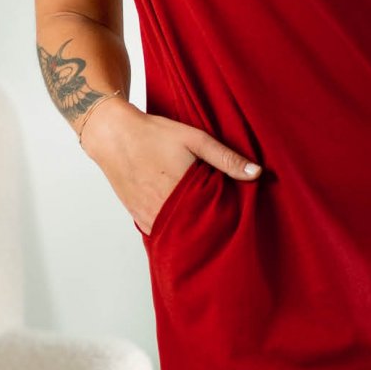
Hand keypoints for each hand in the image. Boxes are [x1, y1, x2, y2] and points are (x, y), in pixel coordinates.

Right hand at [80, 100, 261, 233]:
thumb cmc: (154, 134)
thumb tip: (257, 173)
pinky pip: (161, 233)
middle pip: (197, 231)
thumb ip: (227, 159)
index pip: (215, 220)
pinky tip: (185, 224)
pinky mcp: (139, 218)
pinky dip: (174, 231)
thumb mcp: (195, 139)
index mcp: (183, 194)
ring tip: (208, 225)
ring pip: (178, 236)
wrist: (113, 135)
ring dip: (192, 232)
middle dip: (212, 229)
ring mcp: (149, 217)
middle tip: (227, 224)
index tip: (241, 218)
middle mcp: (164, 211)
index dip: (229, 220)